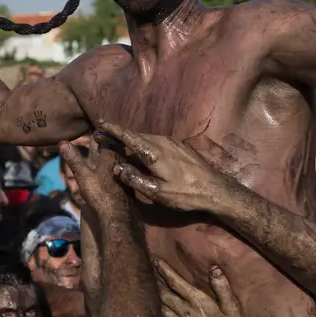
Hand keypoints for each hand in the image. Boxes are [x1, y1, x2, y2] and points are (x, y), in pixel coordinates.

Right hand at [59, 137, 128, 219]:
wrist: (118, 217)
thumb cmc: (100, 194)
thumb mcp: (83, 176)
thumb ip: (74, 160)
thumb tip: (62, 142)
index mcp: (111, 155)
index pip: (107, 138)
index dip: (101, 134)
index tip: (95, 130)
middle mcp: (122, 161)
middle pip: (117, 146)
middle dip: (110, 141)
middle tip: (102, 138)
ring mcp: (128, 172)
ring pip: (122, 157)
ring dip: (115, 152)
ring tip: (108, 151)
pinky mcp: (130, 184)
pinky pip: (126, 168)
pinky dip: (119, 165)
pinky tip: (115, 170)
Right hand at [96, 121, 226, 212]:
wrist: (216, 189)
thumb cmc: (186, 193)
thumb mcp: (158, 192)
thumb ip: (135, 179)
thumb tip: (117, 168)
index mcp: (154, 152)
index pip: (128, 136)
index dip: (113, 129)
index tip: (99, 123)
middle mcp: (162, 142)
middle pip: (135, 135)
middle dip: (117, 135)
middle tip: (101, 137)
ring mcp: (172, 143)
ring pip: (146, 138)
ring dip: (131, 140)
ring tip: (117, 144)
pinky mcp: (179, 147)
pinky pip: (155, 142)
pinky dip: (143, 144)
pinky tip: (140, 152)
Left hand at [155, 260, 248, 316]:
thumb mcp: (233, 309)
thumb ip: (222, 288)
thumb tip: (213, 269)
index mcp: (197, 302)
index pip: (177, 283)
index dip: (166, 271)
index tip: (156, 261)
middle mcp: (185, 312)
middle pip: (164, 294)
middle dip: (155, 281)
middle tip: (146, 271)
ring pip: (161, 309)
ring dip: (152, 298)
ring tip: (145, 290)